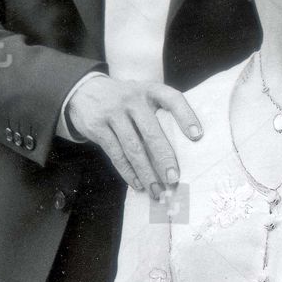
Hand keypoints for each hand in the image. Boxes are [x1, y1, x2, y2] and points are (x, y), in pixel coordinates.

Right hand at [67, 75, 202, 196]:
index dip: (186, 116)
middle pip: (151, 131)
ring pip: (133, 148)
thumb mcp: (142, 96)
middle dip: (164, 158)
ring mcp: (113, 112)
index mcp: (150, 90)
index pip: (172, 99)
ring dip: (146, 173)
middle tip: (174, 179)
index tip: (197, 136)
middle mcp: (132, 99)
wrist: (84, 91)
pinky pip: (116, 154)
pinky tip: (138, 184)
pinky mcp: (97, 127)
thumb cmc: (125, 100)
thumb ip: (159, 113)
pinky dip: (128, 172)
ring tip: (157, 191)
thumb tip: (185, 150)